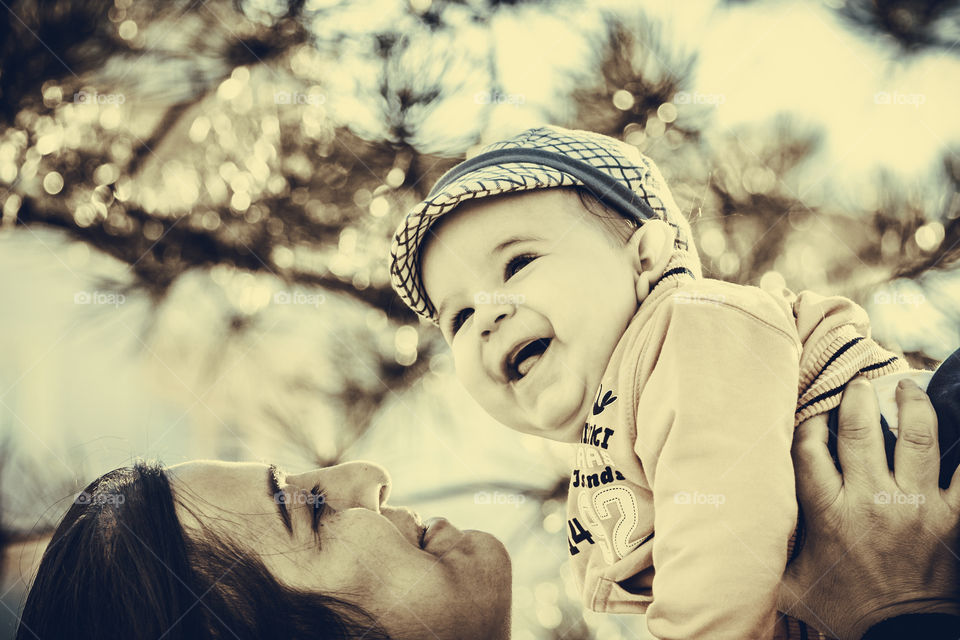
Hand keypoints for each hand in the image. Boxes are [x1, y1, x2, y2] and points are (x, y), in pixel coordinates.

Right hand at [778, 378, 959, 639]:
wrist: (901, 635)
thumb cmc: (846, 609)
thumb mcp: (794, 584)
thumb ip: (771, 554)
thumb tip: (736, 541)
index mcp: (828, 511)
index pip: (810, 448)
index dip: (810, 422)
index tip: (815, 412)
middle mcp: (869, 499)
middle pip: (860, 429)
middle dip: (857, 397)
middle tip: (859, 383)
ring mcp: (914, 504)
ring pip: (916, 437)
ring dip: (910, 404)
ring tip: (905, 389)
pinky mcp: (951, 516)